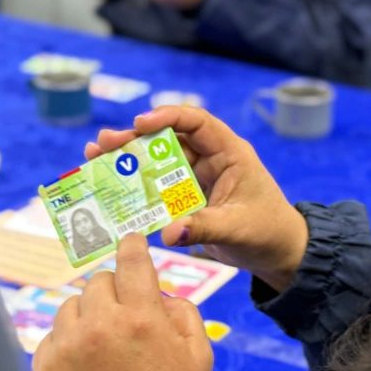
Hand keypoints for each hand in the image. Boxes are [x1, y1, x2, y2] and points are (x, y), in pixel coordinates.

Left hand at [32, 235, 212, 370]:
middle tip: (125, 317)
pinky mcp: (46, 365)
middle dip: (115, 292)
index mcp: (142, 317)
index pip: (132, 260)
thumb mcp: (199, 354)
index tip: (129, 239)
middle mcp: (101, 325)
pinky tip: (86, 362)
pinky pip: (54, 333)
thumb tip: (160, 291)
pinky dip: (69, 340)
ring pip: (73, 304)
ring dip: (89, 314)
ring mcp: (69, 345)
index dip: (131, 244)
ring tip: (103, 343)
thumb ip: (184, 311)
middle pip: (100, 281)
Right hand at [87, 107, 308, 291]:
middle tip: (103, 143)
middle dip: (134, 139)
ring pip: (157, 162)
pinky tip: (107, 187)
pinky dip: (133, 188)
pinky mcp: (186, 199)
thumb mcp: (238, 228)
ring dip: (127, 160)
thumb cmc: (267, 231)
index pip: (198, 122)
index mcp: (230, 153)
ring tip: (93, 156)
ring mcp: (196, 179)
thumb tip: (167, 233)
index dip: (168, 117)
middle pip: (167, 140)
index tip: (140, 123)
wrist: (277, 253)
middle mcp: (210, 159)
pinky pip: (156, 189)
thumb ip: (204, 227)